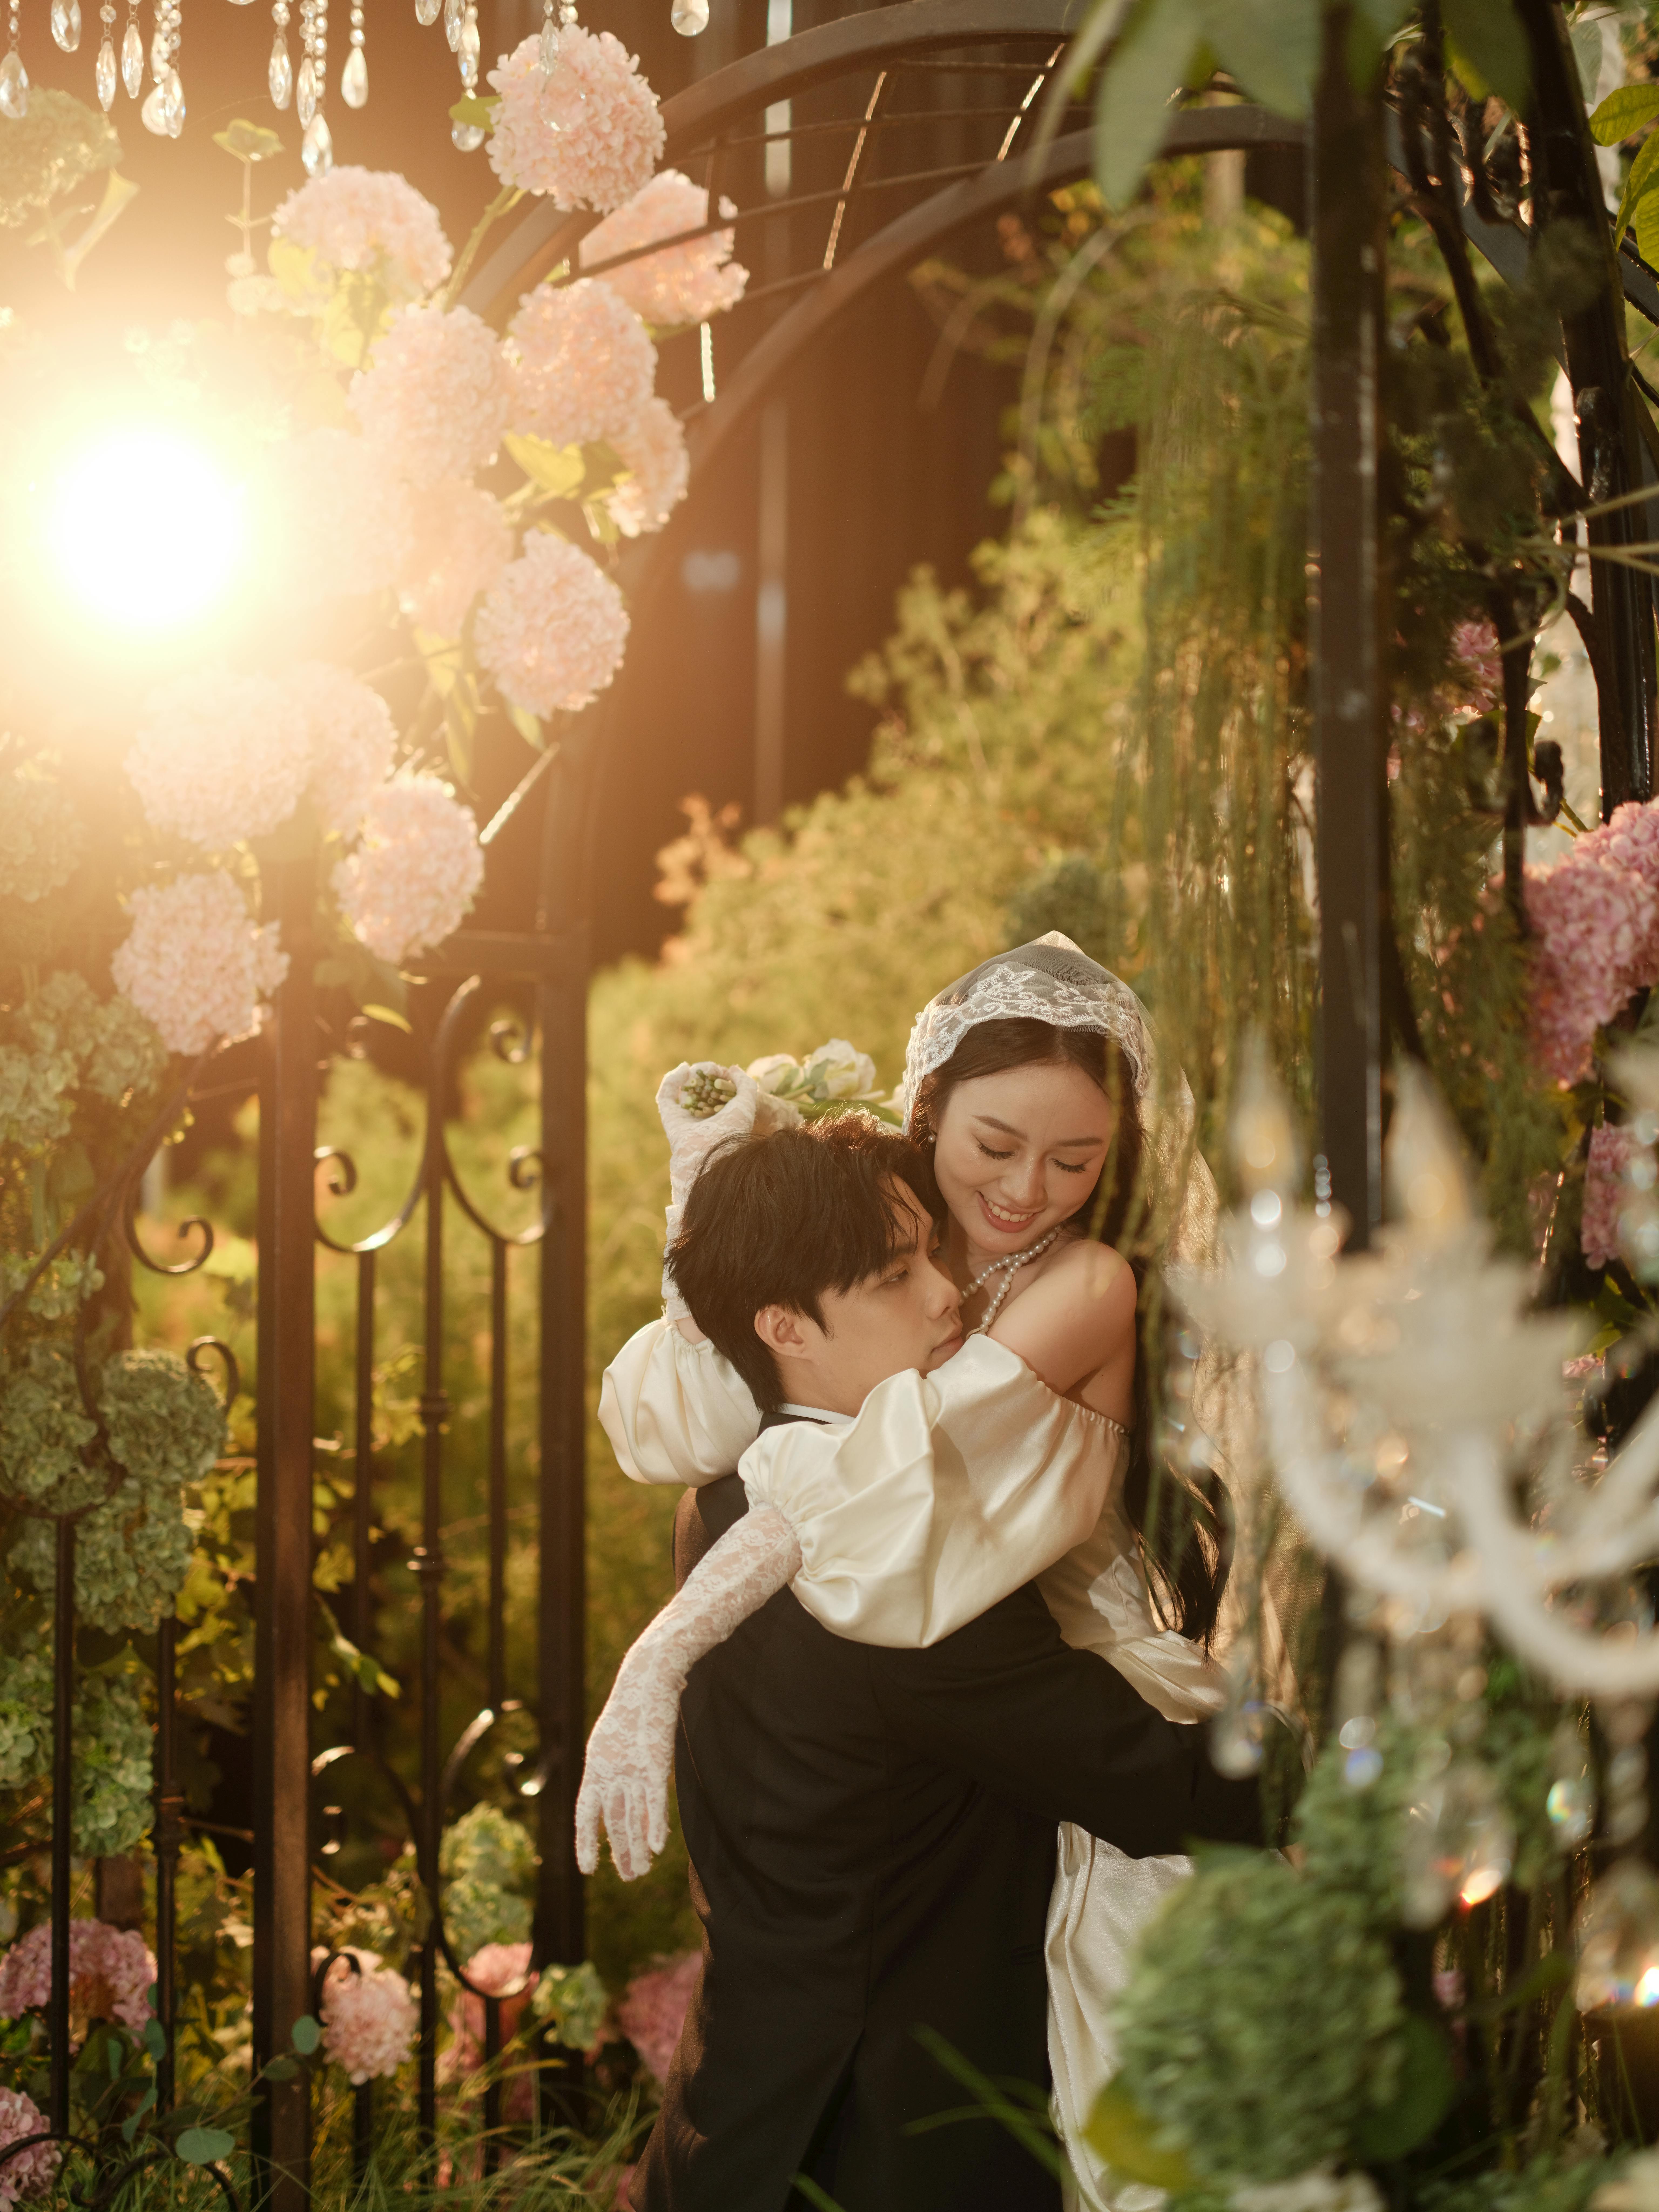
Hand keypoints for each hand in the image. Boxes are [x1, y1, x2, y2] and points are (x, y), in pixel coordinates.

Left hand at [574, 1631, 684, 1881]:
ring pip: (632, 1816)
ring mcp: (631, 1767)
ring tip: (640, 1873)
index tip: (588, 1869)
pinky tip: (656, 1847)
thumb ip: (622, 1764)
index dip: (586, 1841)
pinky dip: (655, 1823)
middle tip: (628, 1878)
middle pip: (613, 1820)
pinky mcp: (655, 1761)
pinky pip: (654, 1800)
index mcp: (595, 1764)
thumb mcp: (619, 1736)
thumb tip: (629, 1783)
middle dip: (620, 1851)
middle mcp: (609, 1770)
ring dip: (636, 1847)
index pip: (586, 1813)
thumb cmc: (636, 1703)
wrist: (648, 1675)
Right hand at [656, 1063, 762, 1210]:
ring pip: (684, 1090)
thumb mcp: (747, 1104)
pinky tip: (684, 1068)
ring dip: (692, 1075)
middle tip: (712, 1070)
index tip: (725, 1071)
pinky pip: (666, 1095)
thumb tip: (733, 1068)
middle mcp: (702, 1119)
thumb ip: (746, 1084)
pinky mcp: (669, 1117)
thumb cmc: (732, 1131)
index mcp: (721, 1118)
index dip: (721, 1077)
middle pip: (700, 1090)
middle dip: (706, 1075)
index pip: (718, 1092)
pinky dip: (672, 1079)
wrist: (710, 1154)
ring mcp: (684, 1118)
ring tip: (699, 1068)